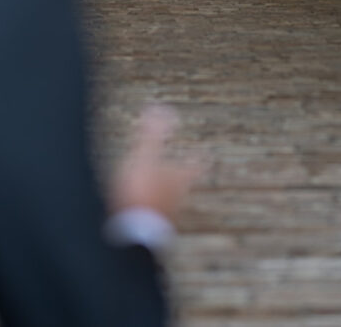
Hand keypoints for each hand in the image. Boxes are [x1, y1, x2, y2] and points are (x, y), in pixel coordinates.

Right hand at [110, 107, 204, 221]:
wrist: (133, 231)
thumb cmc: (141, 191)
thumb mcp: (145, 155)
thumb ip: (153, 133)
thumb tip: (160, 107)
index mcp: (180, 177)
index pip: (196, 164)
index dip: (201, 158)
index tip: (207, 155)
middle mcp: (178, 196)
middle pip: (184, 183)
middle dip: (181, 176)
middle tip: (180, 170)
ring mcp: (166, 213)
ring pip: (170, 200)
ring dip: (166, 192)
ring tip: (159, 188)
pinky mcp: (152, 227)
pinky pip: (153, 213)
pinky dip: (149, 207)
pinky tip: (140, 207)